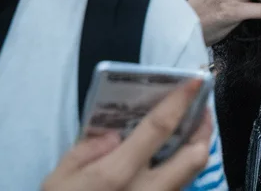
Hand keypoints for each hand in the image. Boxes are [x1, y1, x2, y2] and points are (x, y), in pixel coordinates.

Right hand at [42, 79, 211, 190]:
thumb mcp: (57, 180)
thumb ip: (86, 150)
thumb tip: (114, 133)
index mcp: (116, 174)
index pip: (159, 129)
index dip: (181, 101)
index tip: (196, 80)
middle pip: (195, 155)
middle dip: (204, 128)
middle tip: (198, 108)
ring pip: (192, 174)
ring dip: (196, 148)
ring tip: (189, 129)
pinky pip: (178, 188)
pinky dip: (181, 168)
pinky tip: (170, 159)